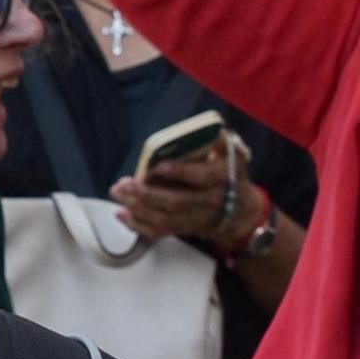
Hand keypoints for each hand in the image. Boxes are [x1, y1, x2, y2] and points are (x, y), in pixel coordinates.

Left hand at [111, 140, 242, 244]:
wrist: (241, 210)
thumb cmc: (229, 174)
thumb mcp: (233, 154)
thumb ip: (221, 141)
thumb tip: (213, 126)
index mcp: (221, 178)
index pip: (201, 177)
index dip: (180, 172)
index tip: (158, 166)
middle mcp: (209, 202)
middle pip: (177, 202)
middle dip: (148, 194)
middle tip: (125, 183)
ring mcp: (197, 219)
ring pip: (166, 219)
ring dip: (138, 208)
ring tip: (118, 194)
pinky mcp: (185, 229)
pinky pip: (161, 232)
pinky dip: (138, 226)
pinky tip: (121, 214)